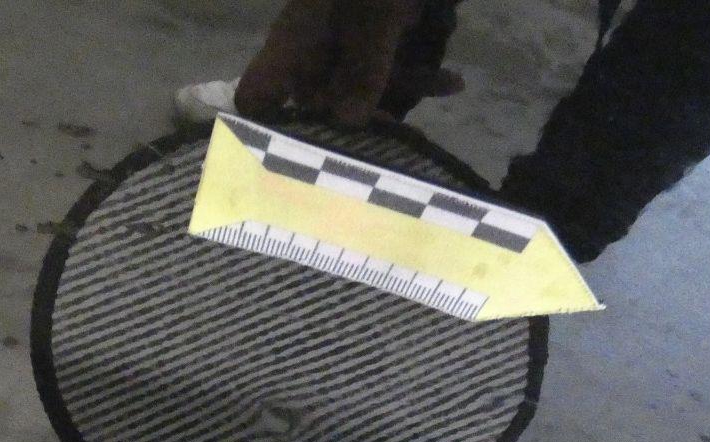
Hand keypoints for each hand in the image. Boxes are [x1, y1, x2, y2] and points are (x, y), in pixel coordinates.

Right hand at [235, 0, 463, 127]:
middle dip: (362, 120)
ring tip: (451, 87)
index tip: (296, 157)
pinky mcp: (372, 37)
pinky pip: (387, 68)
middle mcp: (311, 50)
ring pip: (361, 88)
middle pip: (320, 103)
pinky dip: (417, 75)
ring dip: (404, 92)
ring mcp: (341, 44)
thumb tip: (348, 123)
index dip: (264, 132)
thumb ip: (364, 69)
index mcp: (294, 42)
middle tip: (401, 129)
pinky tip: (454, 81)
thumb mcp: (375, 16)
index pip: (256, 96)